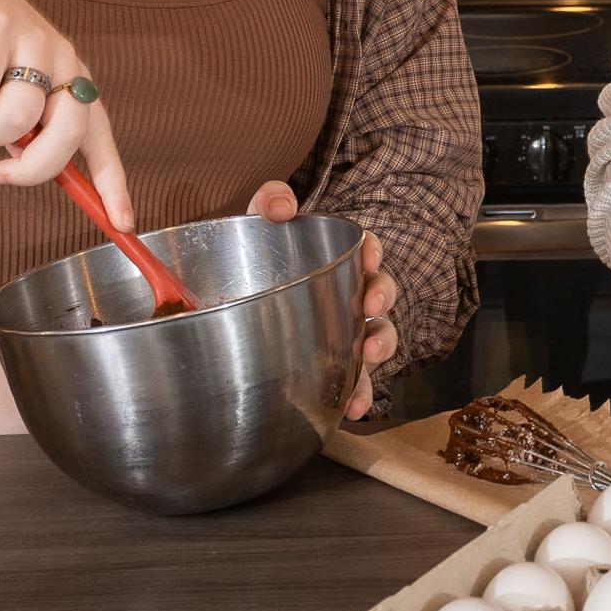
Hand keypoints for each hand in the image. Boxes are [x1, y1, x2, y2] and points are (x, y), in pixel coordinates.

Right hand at [0, 0, 130, 224]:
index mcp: (72, 80)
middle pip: (67, 134)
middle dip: (32, 168)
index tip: (123, 224)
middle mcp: (63, 60)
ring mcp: (33, 40)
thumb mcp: (4, 93)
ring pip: (17, 117)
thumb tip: (22, 165)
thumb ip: (22, 128)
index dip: (112, 184)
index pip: (100, 140)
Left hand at [251, 188, 394, 418]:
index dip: (373, 251)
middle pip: (379, 294)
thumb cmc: (252, 265)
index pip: (366, 251)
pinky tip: (351, 408)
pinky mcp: (332, 372)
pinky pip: (354, 385)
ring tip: (368, 354)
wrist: (228, 314)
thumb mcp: (256, 227)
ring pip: (375, 339)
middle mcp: (347, 298)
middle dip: (381, 295)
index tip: (369, 253)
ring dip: (379, 346)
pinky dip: (358, 396)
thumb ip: (268, 202)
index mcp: (335, 263)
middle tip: (371, 300)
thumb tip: (283, 205)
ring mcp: (343, 336)